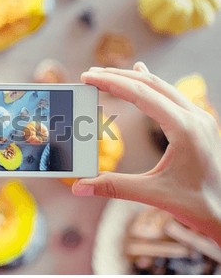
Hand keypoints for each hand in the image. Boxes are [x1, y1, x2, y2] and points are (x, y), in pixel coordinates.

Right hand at [73, 62, 220, 244]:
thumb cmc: (197, 204)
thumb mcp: (152, 194)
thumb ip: (113, 187)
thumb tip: (79, 187)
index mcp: (185, 128)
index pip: (141, 94)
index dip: (111, 83)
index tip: (88, 77)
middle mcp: (194, 117)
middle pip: (150, 84)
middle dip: (117, 76)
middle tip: (90, 74)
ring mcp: (198, 118)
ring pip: (161, 86)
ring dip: (132, 79)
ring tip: (106, 74)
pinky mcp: (197, 123)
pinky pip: (170, 94)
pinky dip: (149, 84)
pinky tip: (141, 73)